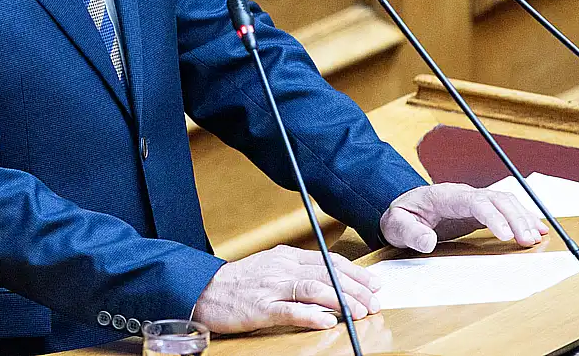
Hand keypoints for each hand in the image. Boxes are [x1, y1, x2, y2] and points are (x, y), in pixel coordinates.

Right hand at [191, 245, 380, 333]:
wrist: (204, 289)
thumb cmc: (239, 282)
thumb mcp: (271, 267)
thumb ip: (298, 272)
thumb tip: (331, 282)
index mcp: (285, 256)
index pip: (328, 261)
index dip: (354, 273)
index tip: (374, 283)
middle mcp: (281, 268)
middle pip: (326, 273)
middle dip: (355, 288)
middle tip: (375, 302)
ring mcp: (271, 287)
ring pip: (313, 288)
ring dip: (341, 300)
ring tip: (360, 312)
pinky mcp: (260, 307)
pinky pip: (290, 310)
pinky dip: (311, 315)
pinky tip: (327, 321)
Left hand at [380, 183, 548, 252]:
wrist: (402, 210)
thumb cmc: (399, 217)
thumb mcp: (396, 226)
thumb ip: (410, 233)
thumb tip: (428, 241)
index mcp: (442, 196)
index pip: (474, 201)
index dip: (493, 216)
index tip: (506, 235)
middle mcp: (462, 194)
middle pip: (496, 199)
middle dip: (516, 218)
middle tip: (529, 241)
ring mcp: (472, 200)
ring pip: (505, 201)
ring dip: (523, 218)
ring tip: (537, 237)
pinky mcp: (479, 210)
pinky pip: (505, 209)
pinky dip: (523, 217)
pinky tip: (537, 229)